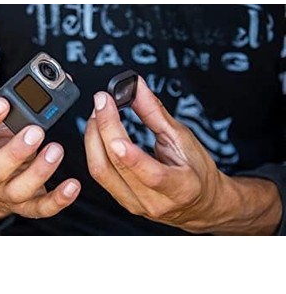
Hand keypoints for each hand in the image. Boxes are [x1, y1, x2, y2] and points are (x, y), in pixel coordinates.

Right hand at [0, 97, 80, 222]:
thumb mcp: (0, 125)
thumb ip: (20, 104)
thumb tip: (61, 76)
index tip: (2, 102)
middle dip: (16, 150)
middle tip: (36, 130)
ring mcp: (5, 193)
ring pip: (18, 190)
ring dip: (39, 171)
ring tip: (56, 150)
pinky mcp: (25, 207)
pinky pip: (40, 208)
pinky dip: (58, 200)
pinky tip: (73, 185)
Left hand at [85, 77, 281, 234]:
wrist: (200, 203)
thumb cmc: (196, 171)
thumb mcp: (183, 139)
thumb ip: (156, 114)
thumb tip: (137, 88)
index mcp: (180, 188)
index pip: (151, 174)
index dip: (131, 156)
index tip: (116, 132)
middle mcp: (154, 202)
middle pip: (116, 167)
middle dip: (104, 128)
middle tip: (102, 102)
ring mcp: (135, 205)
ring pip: (101, 171)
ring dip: (93, 137)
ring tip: (98, 113)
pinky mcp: (121, 201)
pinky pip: (99, 174)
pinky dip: (95, 148)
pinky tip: (98, 131)